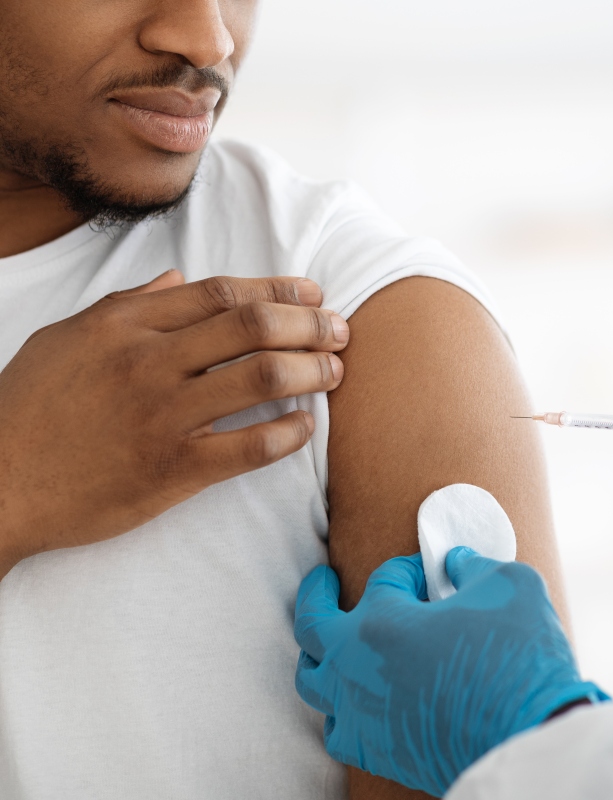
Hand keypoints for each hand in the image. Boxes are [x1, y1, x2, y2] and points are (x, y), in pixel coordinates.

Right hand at [0, 271, 348, 578]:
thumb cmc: (30, 407)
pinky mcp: (173, 469)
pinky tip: (306, 426)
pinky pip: (249, 447)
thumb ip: (128, 303)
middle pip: (253, 326)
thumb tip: (177, 276)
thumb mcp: (67, 337)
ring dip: (311, 370)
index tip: (313, 293)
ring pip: (260, 377)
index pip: (222, 293)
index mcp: (127, 325)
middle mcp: (150, 362)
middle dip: (310, 323)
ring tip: (336, 370)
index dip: (279, 289)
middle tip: (340, 330)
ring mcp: (164, 416)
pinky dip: (287, 433)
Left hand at [294, 548, 605, 796]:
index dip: (410, 568)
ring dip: (318, 654)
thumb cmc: (518, 660)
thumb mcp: (508, 584)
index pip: (384, 578)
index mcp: (381, 622)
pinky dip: (340, 709)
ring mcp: (361, 714)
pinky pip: (337, 730)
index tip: (432, 571)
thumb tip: (455, 563)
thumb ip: (473, 565)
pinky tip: (357, 699)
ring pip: (313, 681)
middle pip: (310, 624)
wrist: (532, 742)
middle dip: (315, 593)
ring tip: (328, 642)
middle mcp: (356, 668)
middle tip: (323, 578)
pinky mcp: (377, 752)